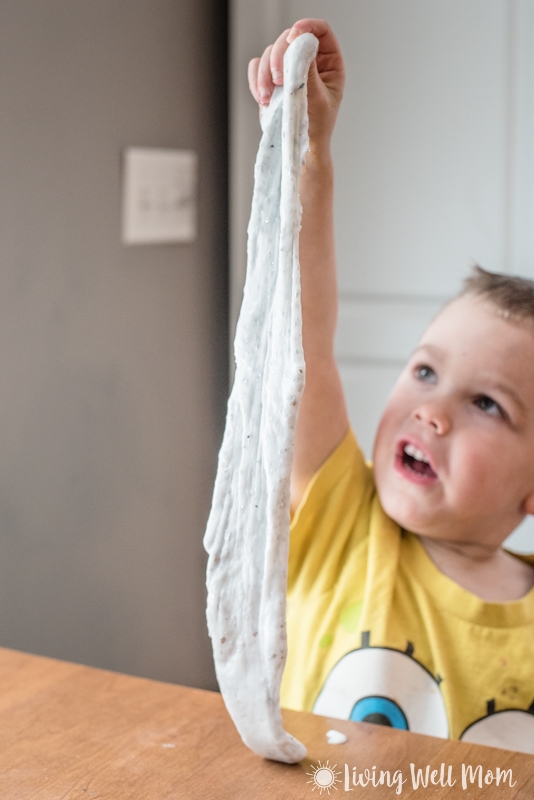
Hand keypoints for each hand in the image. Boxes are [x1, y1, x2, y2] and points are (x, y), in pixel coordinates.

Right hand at [247, 19, 344, 157]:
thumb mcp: (318, 99)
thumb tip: (299, 45)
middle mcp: (308, 61)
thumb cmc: (316, 126)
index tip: (293, 36)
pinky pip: (257, 67)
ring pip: (270, 52)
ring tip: (268, 97)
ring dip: (264, 73)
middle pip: (290, 38)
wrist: (301, 146)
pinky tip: (263, 98)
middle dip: (279, 55)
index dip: (307, 27)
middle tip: (278, 80)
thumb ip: (309, 71)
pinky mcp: (271, 80)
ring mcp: (288, 69)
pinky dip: (255, 80)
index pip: (320, 31)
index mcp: (329, 62)